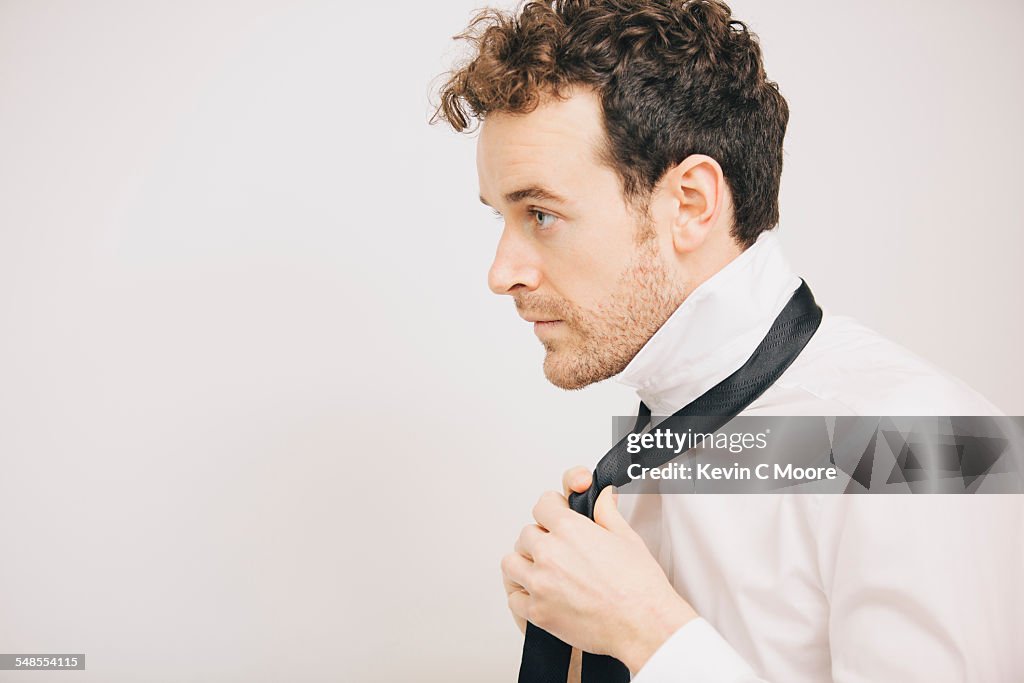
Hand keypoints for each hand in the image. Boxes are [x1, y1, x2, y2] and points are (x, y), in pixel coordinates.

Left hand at [500, 466, 697, 674]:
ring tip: (543, 572)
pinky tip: (540, 596)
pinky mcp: (537, 611)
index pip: (542, 506)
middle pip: (526, 534)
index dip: (551, 510)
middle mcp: (550, 553)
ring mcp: (540, 583)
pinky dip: (524, 596)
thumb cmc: (639, 586)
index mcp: (569, 529)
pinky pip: (514, 597)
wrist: (643, 625)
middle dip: (540, 540)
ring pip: (512, 563)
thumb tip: (602, 496)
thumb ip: (606, 511)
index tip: (555, 517)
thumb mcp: (626, 537)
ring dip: (525, 565)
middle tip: (556, 551)